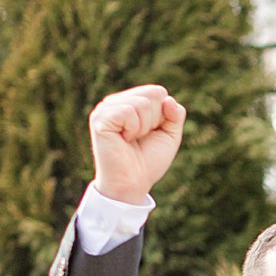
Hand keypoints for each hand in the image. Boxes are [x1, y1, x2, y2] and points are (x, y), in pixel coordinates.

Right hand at [88, 85, 185, 202]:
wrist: (133, 184)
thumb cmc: (148, 161)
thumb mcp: (170, 135)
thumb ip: (175, 114)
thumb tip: (168, 99)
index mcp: (130, 102)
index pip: (157, 92)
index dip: (163, 115)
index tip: (151, 133)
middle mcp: (115, 102)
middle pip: (153, 94)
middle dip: (155, 121)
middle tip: (140, 138)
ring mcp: (105, 109)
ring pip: (142, 103)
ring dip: (144, 127)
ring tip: (131, 139)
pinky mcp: (100, 118)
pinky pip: (128, 111)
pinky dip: (133, 129)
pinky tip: (123, 139)